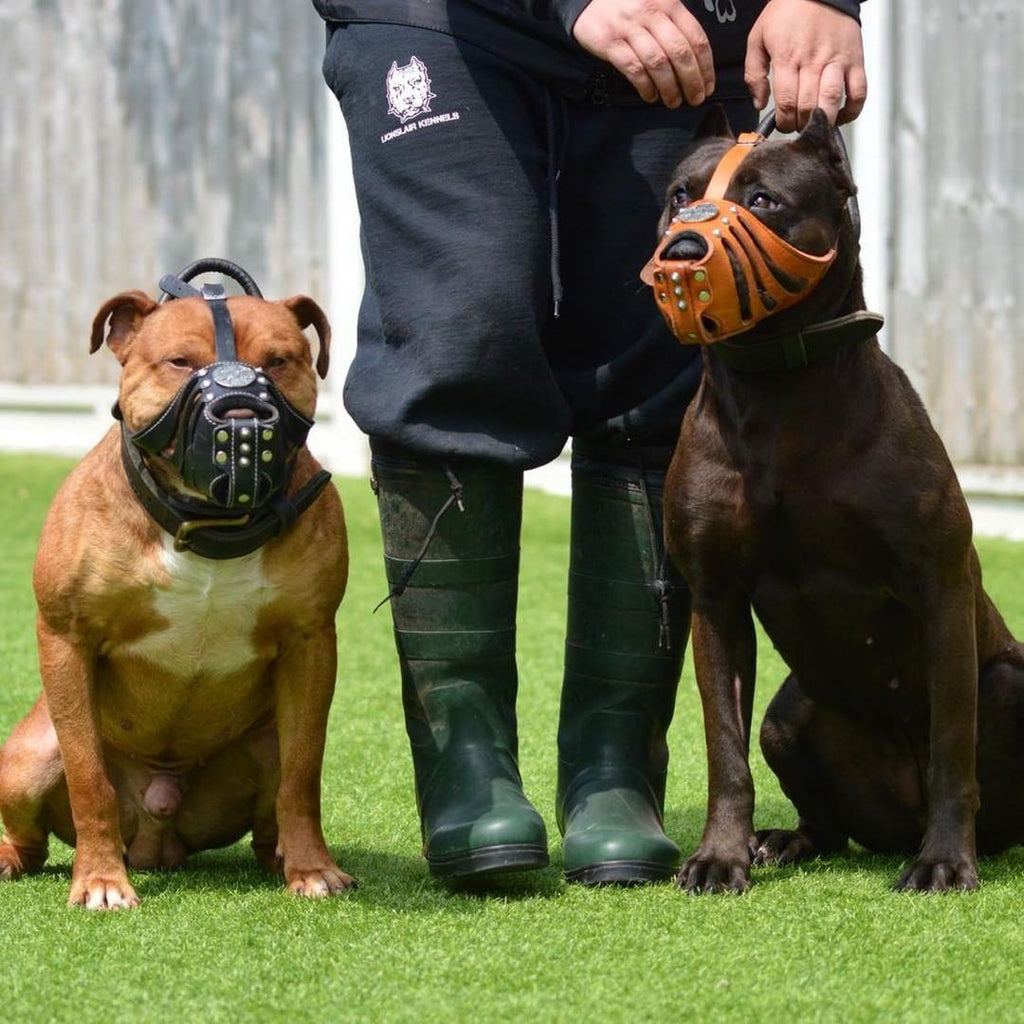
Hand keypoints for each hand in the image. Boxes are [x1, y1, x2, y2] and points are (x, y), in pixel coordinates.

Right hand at [573, 0, 714, 107]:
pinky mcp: (610, 43)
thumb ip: (676, 21)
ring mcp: (629, 28)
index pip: (695, 37)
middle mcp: (650, 13)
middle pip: (679, 53)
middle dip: (692, 81)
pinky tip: (651, 96)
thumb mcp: (657, 1)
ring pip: (658, 64)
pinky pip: (633, 69)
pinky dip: (645, 86)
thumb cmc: (629, 4)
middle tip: (696, 99)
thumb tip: (697, 57)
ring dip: (670, 88)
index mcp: (668, 2)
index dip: (705, 66)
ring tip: (674, 102)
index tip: (708, 85)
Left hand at [745, 0, 866, 130]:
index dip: (784, 122)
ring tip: (815, 126)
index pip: (787, 102)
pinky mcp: (855, 60)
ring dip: (822, 121)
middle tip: (797, 126)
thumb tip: (759, 103)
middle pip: (808, 107)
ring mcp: (837, 61)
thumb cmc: (787, 13)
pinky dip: (852, 110)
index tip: (782, 125)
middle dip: (800, 125)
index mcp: (788, 58)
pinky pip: (859, 92)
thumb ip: (754, 74)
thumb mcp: (758, 38)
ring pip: (832, 100)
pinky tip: (839, 116)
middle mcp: (813, 61)